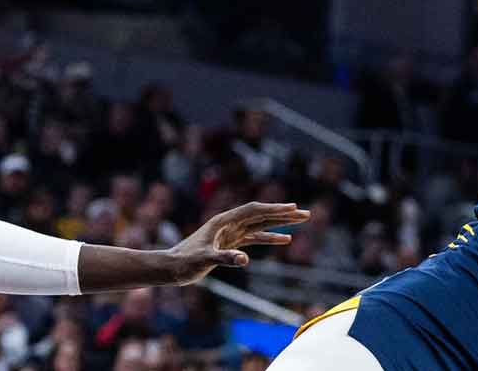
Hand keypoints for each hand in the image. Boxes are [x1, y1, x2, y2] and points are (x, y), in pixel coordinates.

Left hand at [156, 202, 307, 285]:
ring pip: (261, 224)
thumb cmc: (184, 263)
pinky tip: (284, 240)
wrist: (171, 268)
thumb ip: (225, 258)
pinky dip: (270, 238)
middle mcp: (229, 224)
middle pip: (261, 215)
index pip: (254, 211)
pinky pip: (255, 238)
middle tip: (305, 213)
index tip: (292, 208)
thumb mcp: (205, 260)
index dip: (273, 209)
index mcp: (224, 221)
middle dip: (283, 213)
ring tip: (300, 222)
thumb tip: (245, 259)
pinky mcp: (231, 244)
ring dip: (280, 223)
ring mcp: (231, 233)